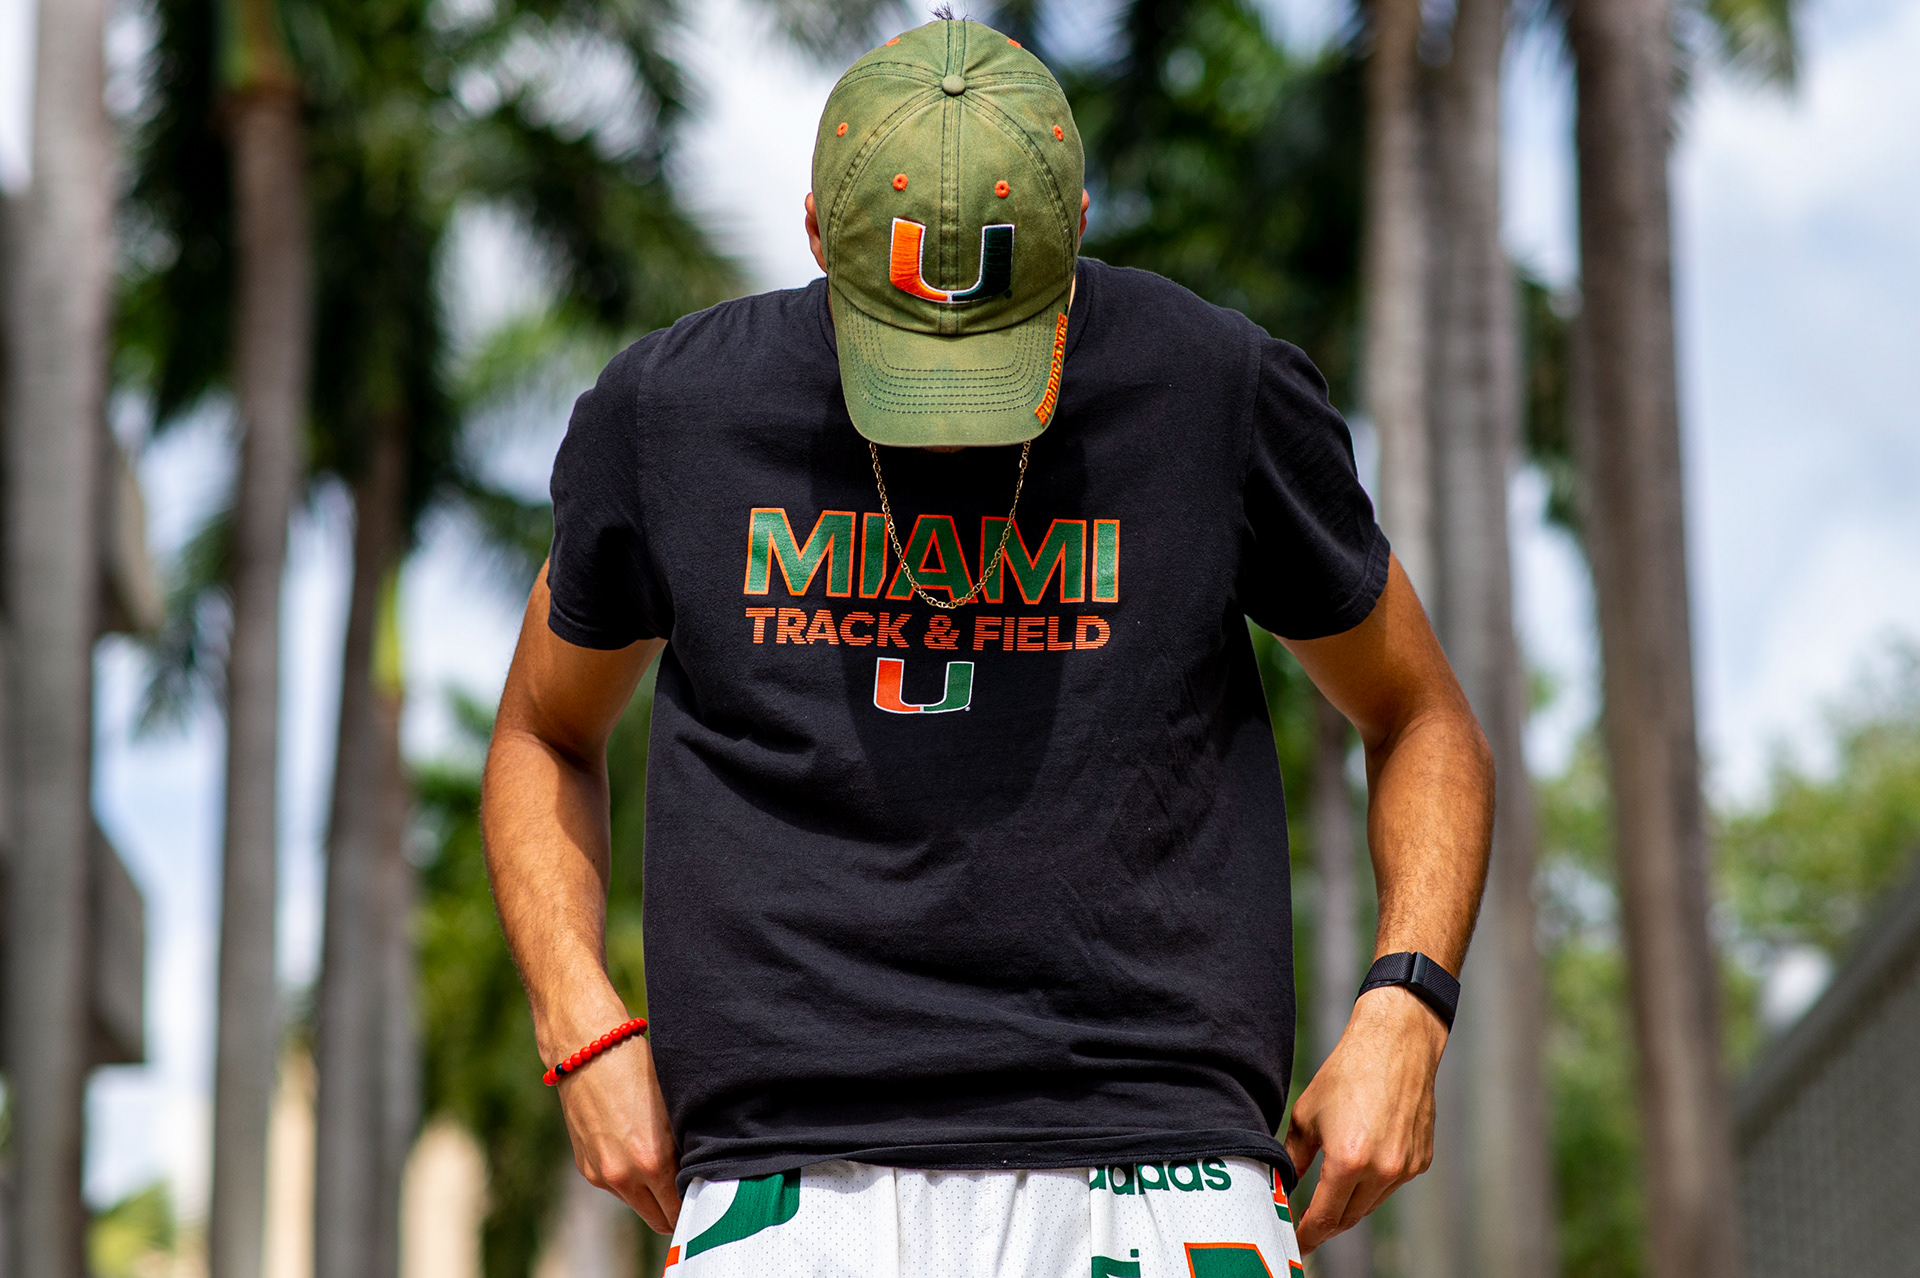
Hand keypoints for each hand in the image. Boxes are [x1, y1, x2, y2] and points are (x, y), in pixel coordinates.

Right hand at [555, 1031, 682, 1233]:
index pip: (680, 1210)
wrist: (587, 1050)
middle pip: (659, 1220)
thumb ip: (684, 1147)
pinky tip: (636, 1147)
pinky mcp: (586, 1167)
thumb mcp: (673, 1108)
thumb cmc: (639, 1068)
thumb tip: (702, 1173)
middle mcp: (624, 1175)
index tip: (707, 1197)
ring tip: (664, 1162)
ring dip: (652, 1194)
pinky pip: (617, 1187)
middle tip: (692, 1190)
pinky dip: (630, 1178)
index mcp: (653, 1161)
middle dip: (676, 1210)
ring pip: (637, 1204)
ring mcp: (601, 1174)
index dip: (696, 1206)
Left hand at [1283, 985, 1446, 1253]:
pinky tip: (1361, 1169)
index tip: (1297, 1240)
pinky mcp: (1421, 1160)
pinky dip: (1373, 1185)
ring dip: (1350, 1206)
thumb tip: (1284, 1184)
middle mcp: (1382, 1171)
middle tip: (1308, 1224)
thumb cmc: (1346, 1074)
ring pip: (1371, 1204)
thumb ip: (1294, 1157)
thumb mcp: (1306, 1115)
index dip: (1307, 1233)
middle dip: (1327, 1224)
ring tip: (1330, 1198)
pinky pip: (1391, 1185)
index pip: (1324, 1217)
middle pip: (1349, 1218)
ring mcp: (1405, 1168)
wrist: (1394, 1046)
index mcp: (1348, 1162)